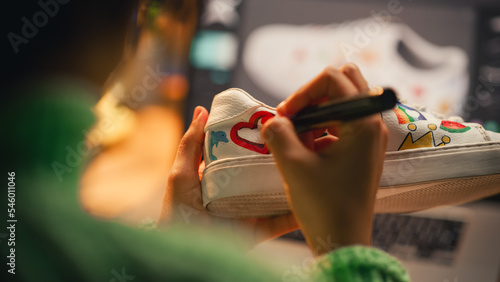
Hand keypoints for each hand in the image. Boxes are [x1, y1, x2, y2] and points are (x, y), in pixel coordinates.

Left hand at [158, 106, 297, 245]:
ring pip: (276, 194)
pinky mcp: (258, 231)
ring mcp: (250, 211)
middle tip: (303, 140)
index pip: (244, 151)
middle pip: (263, 170)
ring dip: (292, 182)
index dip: (259, 137)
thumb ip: (191, 144)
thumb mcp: (181, 174)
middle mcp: (238, 190)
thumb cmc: (177, 213)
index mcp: (222, 174)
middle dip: (281, 157)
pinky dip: (295, 215)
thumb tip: (202, 111)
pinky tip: (310, 203)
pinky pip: (280, 222)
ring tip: (312, 166)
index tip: (278, 122)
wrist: (185, 254)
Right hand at [262, 64, 387, 255]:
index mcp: (363, 123)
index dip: (303, 92)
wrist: (343, 241)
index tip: (285, 117)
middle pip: (343, 84)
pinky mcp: (361, 151)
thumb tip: (273, 120)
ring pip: (339, 105)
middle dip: (312, 97)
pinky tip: (305, 154)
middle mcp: (371, 125)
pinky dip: (319, 132)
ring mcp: (368, 138)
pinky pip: (339, 126)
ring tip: (296, 144)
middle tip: (293, 120)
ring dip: (313, 117)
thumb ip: (278, 133)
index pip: (333, 78)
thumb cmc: (323, 205)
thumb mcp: (293, 165)